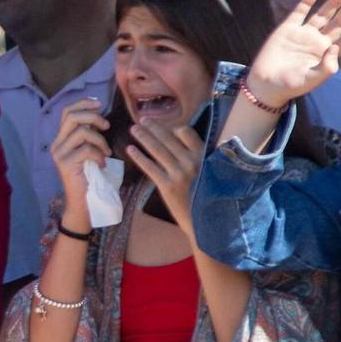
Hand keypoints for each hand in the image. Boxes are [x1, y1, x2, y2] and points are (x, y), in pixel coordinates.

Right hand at [49, 98, 110, 213]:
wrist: (82, 204)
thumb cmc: (89, 178)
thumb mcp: (89, 152)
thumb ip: (89, 135)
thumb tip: (99, 118)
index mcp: (61, 139)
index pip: (67, 112)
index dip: (83, 103)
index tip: (99, 103)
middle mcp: (57, 145)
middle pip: (72, 117)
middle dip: (93, 117)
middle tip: (106, 126)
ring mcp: (59, 154)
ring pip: (81, 132)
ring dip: (100, 140)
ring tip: (106, 152)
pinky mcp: (65, 164)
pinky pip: (86, 149)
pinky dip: (98, 155)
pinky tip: (102, 164)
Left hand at [126, 117, 204, 239]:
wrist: (205, 222)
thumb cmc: (206, 197)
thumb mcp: (210, 173)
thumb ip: (198, 158)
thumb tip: (183, 144)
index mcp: (203, 156)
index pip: (186, 132)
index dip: (174, 128)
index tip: (166, 127)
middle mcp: (192, 162)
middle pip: (168, 138)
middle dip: (153, 127)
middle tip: (142, 119)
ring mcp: (179, 174)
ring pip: (157, 150)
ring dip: (143, 137)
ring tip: (134, 129)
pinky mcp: (167, 186)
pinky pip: (150, 167)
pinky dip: (139, 157)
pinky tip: (130, 149)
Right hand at [245, 0, 340, 107]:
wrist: (265, 84)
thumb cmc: (289, 86)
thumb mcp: (310, 80)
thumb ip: (326, 68)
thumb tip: (335, 48)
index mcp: (325, 55)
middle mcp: (317, 42)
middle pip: (336, 24)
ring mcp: (303, 34)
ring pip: (321, 15)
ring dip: (332, 3)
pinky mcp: (288, 29)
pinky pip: (299, 12)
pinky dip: (306, 2)